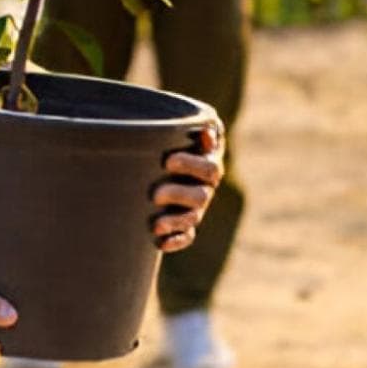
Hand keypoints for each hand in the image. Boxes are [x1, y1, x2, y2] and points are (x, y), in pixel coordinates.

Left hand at [151, 123, 225, 251]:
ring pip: (193, 218)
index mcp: (207, 162)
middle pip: (201, 194)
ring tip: (156, 224)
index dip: (192, 164)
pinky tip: (161, 242)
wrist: (158, 161)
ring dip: (176, 222)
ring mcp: (196, 207)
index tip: (168, 161)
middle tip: (157, 194)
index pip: (209, 166)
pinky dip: (176, 241)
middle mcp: (205, 186)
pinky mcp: (185, 224)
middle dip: (179, 194)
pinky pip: (187, 237)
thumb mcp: (176, 128)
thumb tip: (207, 130)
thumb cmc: (167, 137)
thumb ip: (190, 126)